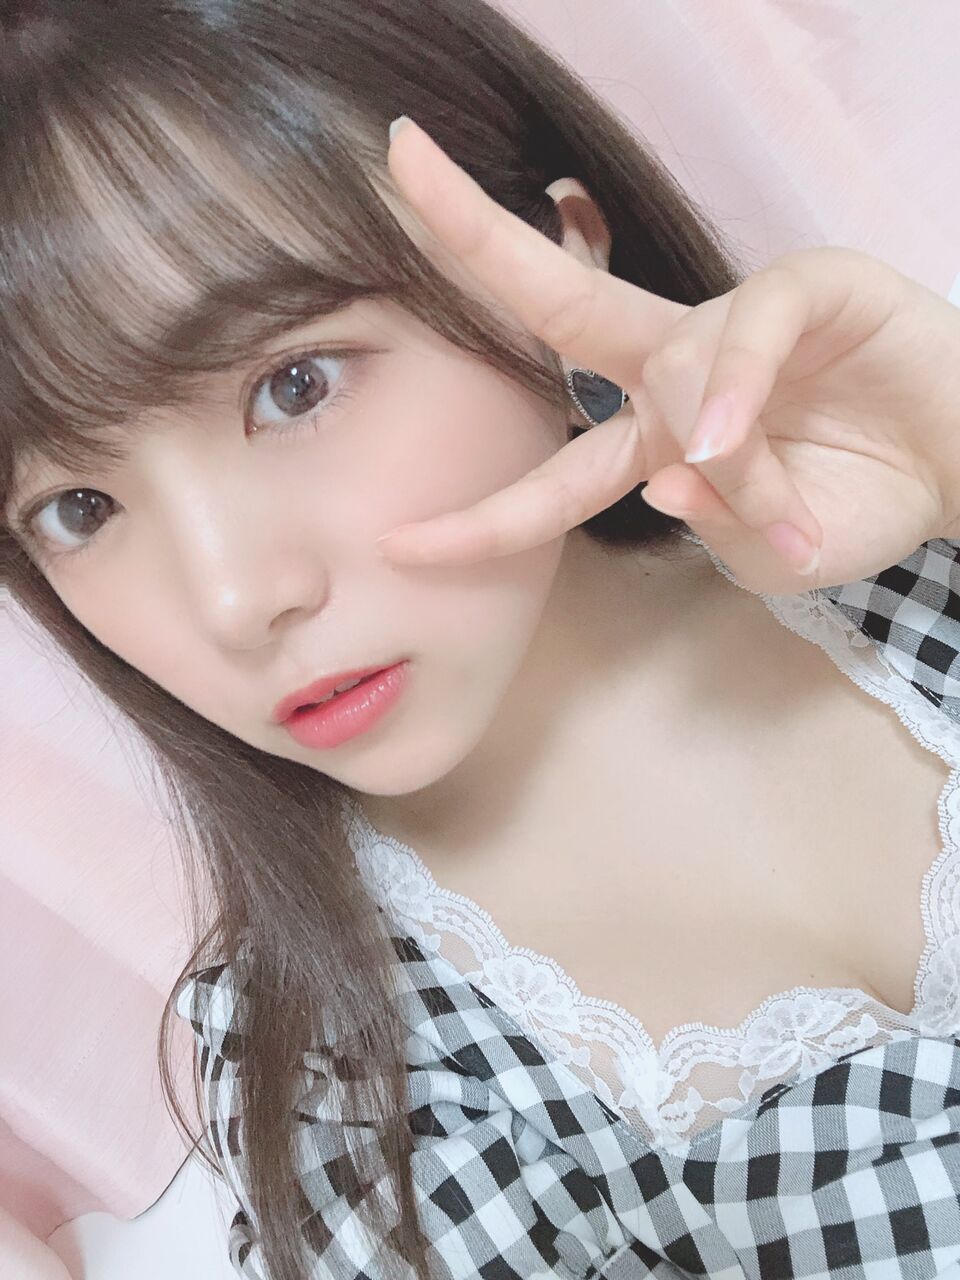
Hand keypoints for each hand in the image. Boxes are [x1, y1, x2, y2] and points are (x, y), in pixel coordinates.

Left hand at [378, 117, 959, 594]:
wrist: (958, 471)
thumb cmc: (856, 504)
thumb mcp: (778, 551)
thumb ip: (723, 522)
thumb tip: (671, 473)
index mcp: (654, 436)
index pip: (551, 475)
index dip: (481, 516)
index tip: (400, 541)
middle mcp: (676, 366)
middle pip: (560, 301)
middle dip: (481, 235)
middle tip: (401, 161)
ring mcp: (738, 321)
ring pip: (674, 359)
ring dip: (713, 441)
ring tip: (772, 498)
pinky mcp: (809, 289)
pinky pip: (753, 324)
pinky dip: (736, 382)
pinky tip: (735, 430)